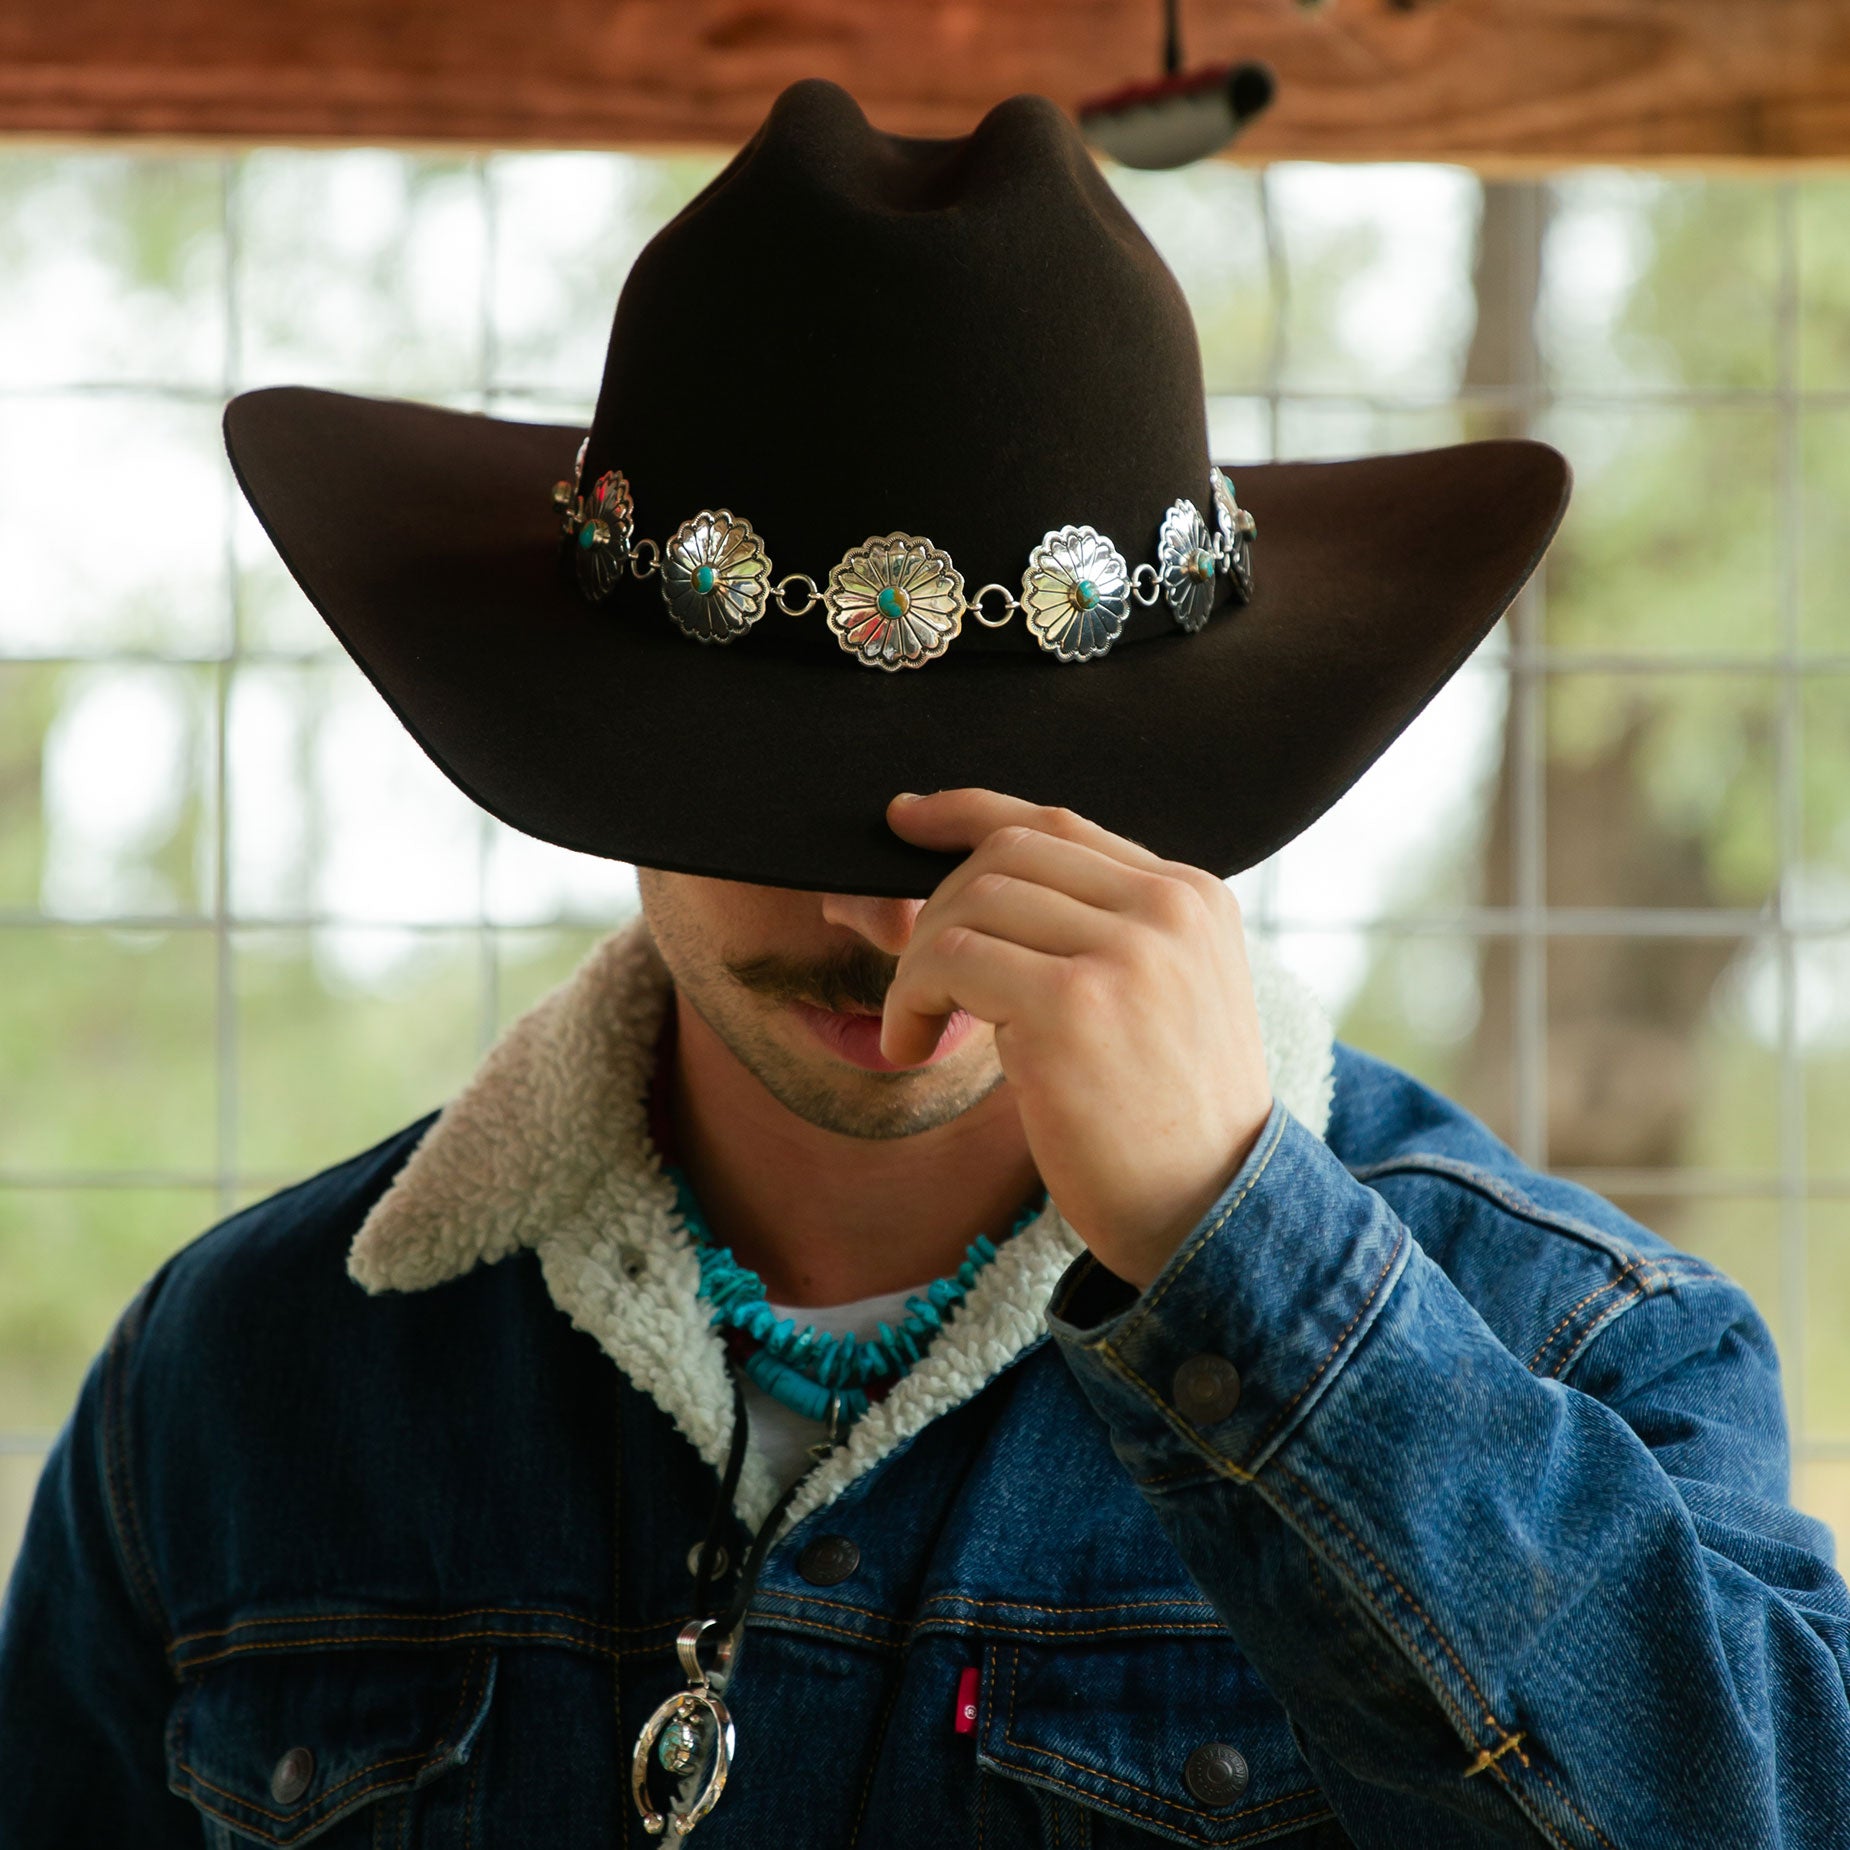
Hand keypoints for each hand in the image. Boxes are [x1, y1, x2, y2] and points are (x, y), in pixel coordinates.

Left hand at [883, 788, 1272, 1291]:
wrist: (1208, 1212)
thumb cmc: (1167, 1120)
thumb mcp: (1163, 996)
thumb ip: (1103, 929)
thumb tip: (980, 880)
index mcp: (1193, 895)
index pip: (1057, 821)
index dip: (967, 813)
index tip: (907, 819)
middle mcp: (1167, 907)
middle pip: (1004, 855)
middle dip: (935, 909)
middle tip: (916, 981)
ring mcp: (1125, 952)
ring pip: (968, 904)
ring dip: (916, 965)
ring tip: (915, 1024)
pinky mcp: (1073, 1005)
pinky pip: (948, 960)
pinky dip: (908, 1000)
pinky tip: (911, 1046)